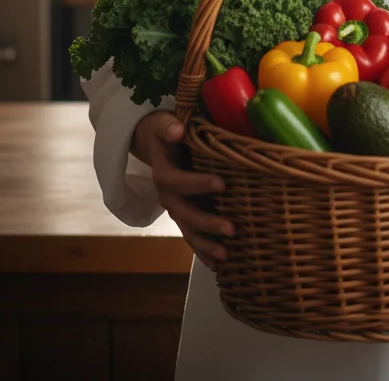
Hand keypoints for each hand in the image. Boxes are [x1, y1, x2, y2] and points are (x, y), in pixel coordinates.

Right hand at [131, 110, 233, 271]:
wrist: (157, 145)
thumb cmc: (167, 131)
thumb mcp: (165, 124)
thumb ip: (169, 127)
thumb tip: (177, 131)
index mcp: (163, 171)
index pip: (176, 181)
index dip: (196, 184)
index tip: (221, 183)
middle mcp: (168, 195)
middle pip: (184, 213)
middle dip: (207, 223)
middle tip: (232, 229)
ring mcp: (177, 208)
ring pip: (188, 230)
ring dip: (206, 244)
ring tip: (226, 256)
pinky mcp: (186, 215)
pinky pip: (193, 236)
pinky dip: (204, 252)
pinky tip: (220, 265)